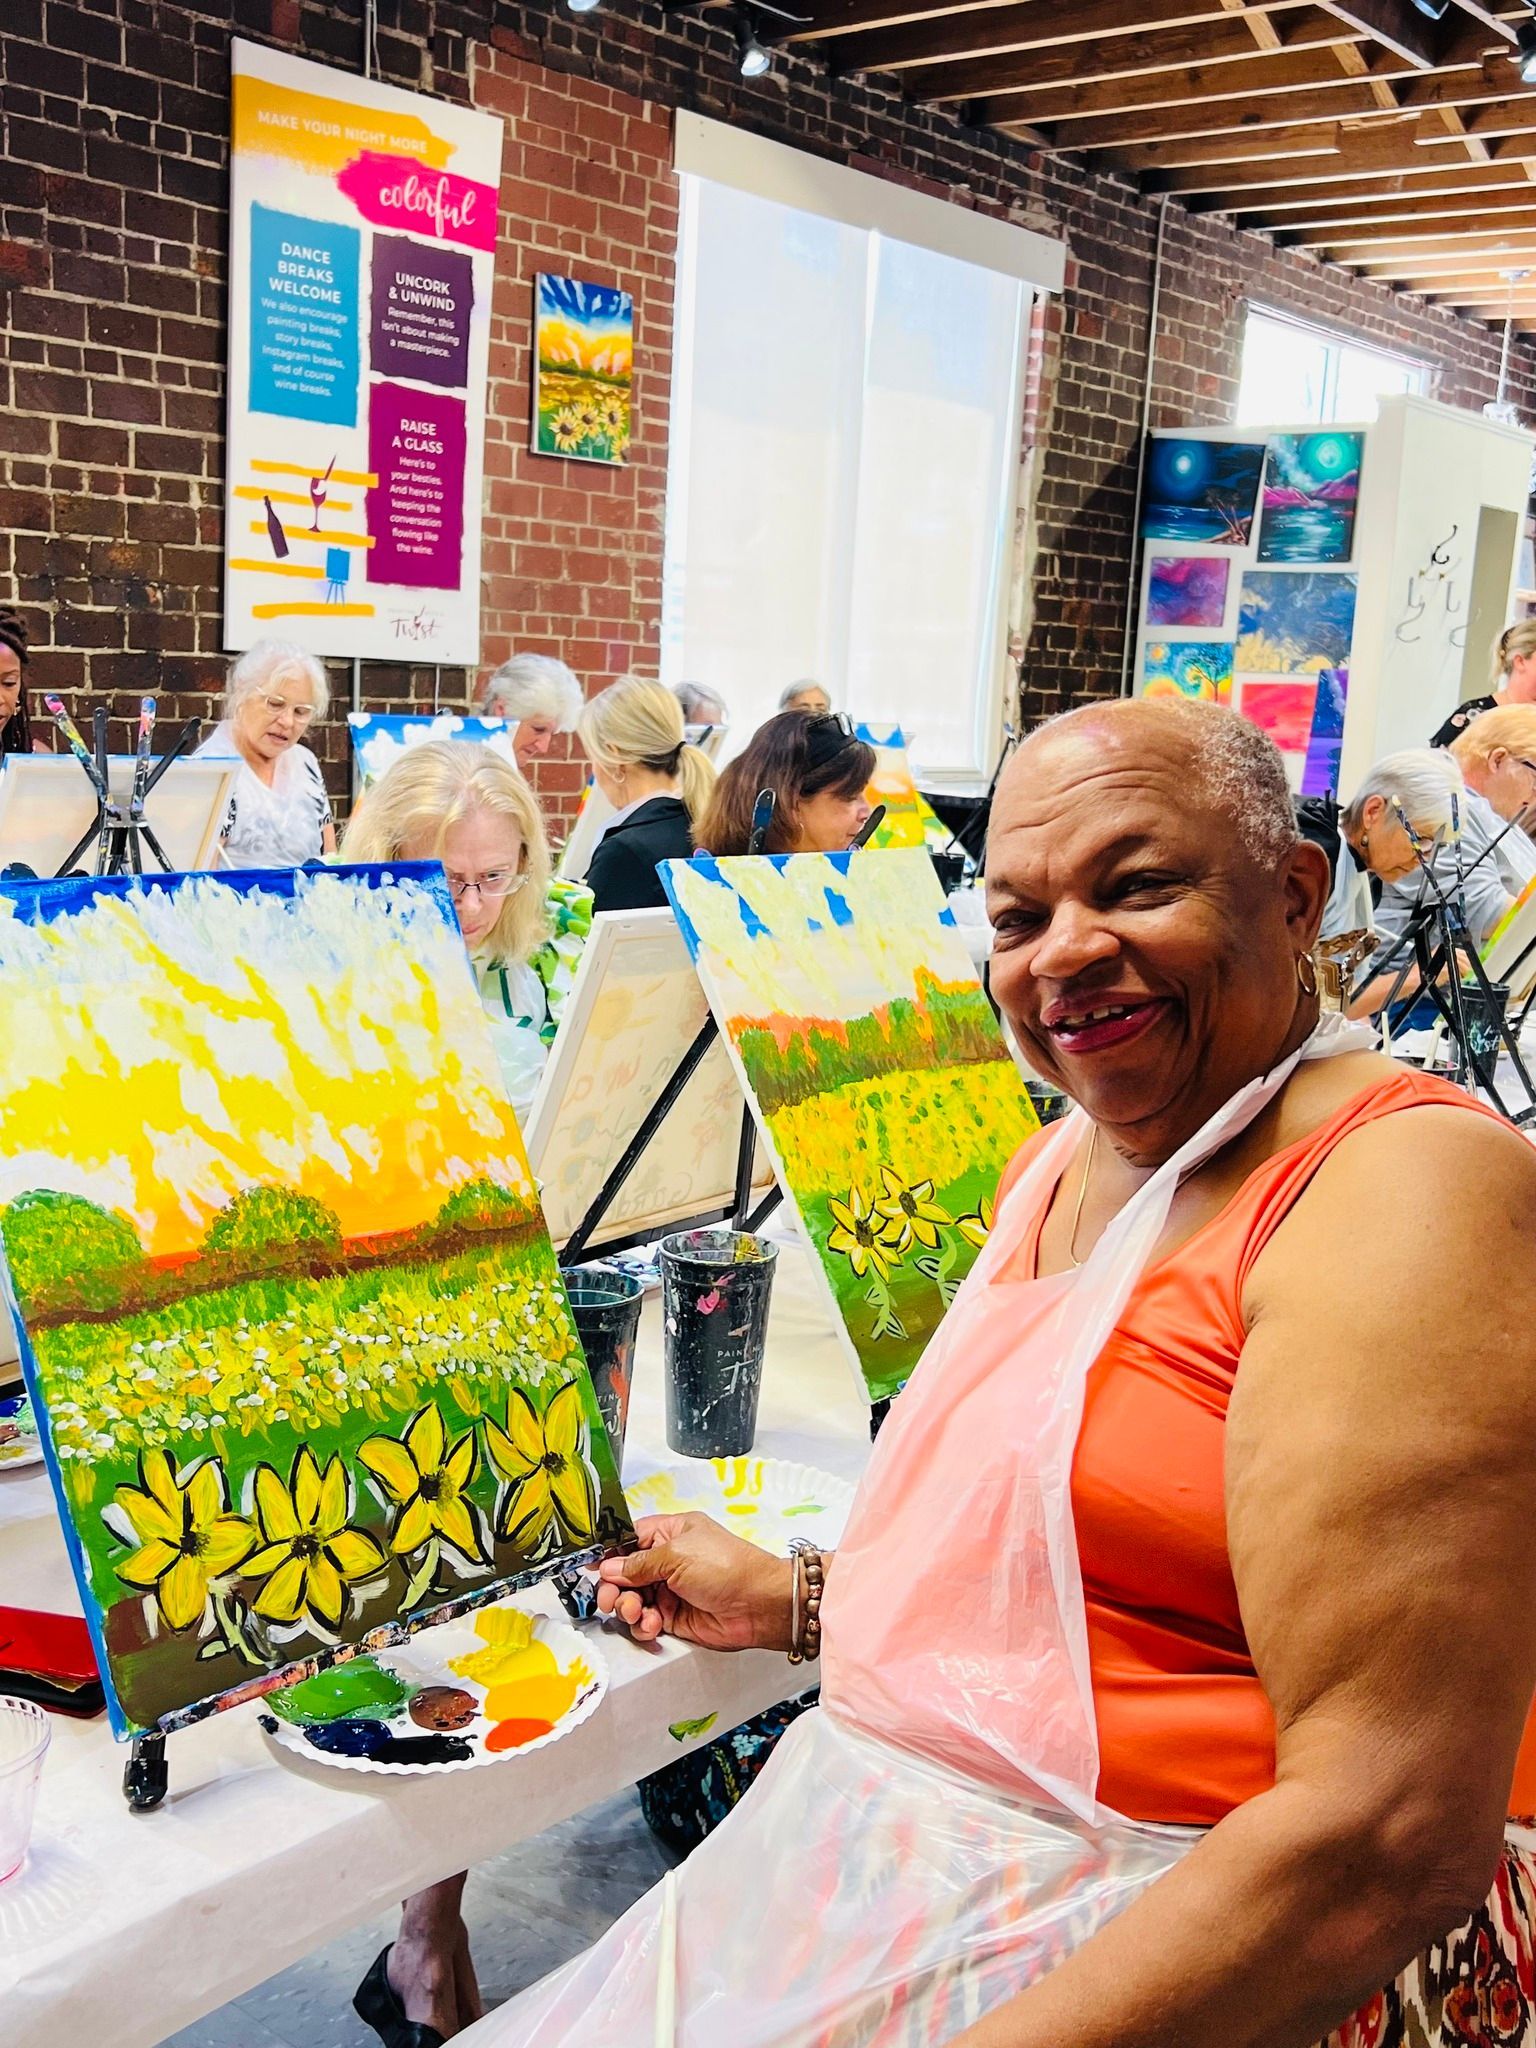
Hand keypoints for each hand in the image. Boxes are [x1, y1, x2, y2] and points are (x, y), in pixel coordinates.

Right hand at [596, 1513, 793, 1652]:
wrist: (758, 1606)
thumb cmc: (726, 1567)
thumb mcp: (677, 1555)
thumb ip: (638, 1563)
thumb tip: (609, 1567)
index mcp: (670, 1533)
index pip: (630, 1539)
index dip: (610, 1553)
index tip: (593, 1566)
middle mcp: (667, 1560)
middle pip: (624, 1573)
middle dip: (614, 1587)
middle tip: (610, 1599)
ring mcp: (670, 1590)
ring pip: (632, 1600)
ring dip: (627, 1608)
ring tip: (636, 1612)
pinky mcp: (674, 1617)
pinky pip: (646, 1621)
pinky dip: (643, 1625)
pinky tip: (652, 1625)